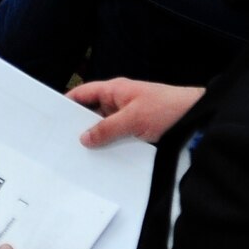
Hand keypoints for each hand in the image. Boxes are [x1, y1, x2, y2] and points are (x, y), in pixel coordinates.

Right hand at [67, 78, 205, 147]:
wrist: (196, 118)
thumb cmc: (168, 108)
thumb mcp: (133, 118)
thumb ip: (107, 128)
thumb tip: (84, 137)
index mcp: (115, 90)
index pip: (83, 93)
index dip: (67, 102)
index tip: (52, 115)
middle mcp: (119, 101)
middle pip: (91, 112)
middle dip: (79, 125)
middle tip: (62, 141)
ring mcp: (128, 116)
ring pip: (104, 127)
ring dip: (96, 139)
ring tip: (79, 154)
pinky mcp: (137, 130)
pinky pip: (117, 137)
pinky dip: (110, 145)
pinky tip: (102, 159)